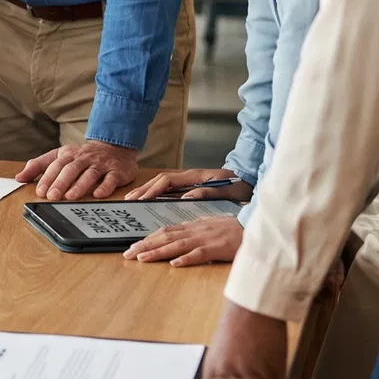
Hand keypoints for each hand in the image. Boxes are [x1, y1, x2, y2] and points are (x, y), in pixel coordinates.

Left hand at [20, 139, 141, 200]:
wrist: (115, 146)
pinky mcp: (116, 171)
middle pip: (71, 169)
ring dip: (80, 185)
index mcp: (68, 154)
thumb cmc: (83, 156)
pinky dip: (105, 186)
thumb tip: (19, 178)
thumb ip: (39, 165)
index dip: (47, 178)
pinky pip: (111, 178)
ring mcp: (101, 164)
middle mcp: (84, 158)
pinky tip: (98, 194)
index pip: (56, 165)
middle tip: (52, 197)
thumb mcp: (59, 156)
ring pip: (90, 174)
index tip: (39, 191)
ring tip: (70, 197)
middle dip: (60, 183)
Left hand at [123, 214, 244, 265]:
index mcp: (194, 226)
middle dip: (145, 245)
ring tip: (142, 258)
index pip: (166, 231)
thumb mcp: (212, 225)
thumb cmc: (236, 229)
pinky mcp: (219, 248)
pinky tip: (175, 263)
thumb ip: (196, 228)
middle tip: (128, 253)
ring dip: (158, 252)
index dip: (148, 238)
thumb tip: (181, 233)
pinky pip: (201, 254)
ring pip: (178, 245)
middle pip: (166, 237)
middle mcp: (196, 230)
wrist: (257, 228)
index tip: (134, 246)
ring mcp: (207, 239)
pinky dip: (187, 258)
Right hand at [125, 167, 254, 202]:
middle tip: (129, 199)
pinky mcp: (190, 187)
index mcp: (195, 176)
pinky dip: (155, 194)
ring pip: (162, 184)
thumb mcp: (226, 192)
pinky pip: (168, 189)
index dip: (153, 190)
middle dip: (143, 189)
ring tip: (132, 199)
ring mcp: (188, 181)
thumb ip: (207, 193)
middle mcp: (189, 177)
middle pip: (159, 180)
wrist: (250, 182)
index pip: (167, 181)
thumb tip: (185, 197)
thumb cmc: (240, 187)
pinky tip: (149, 201)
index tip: (142, 199)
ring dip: (146, 190)